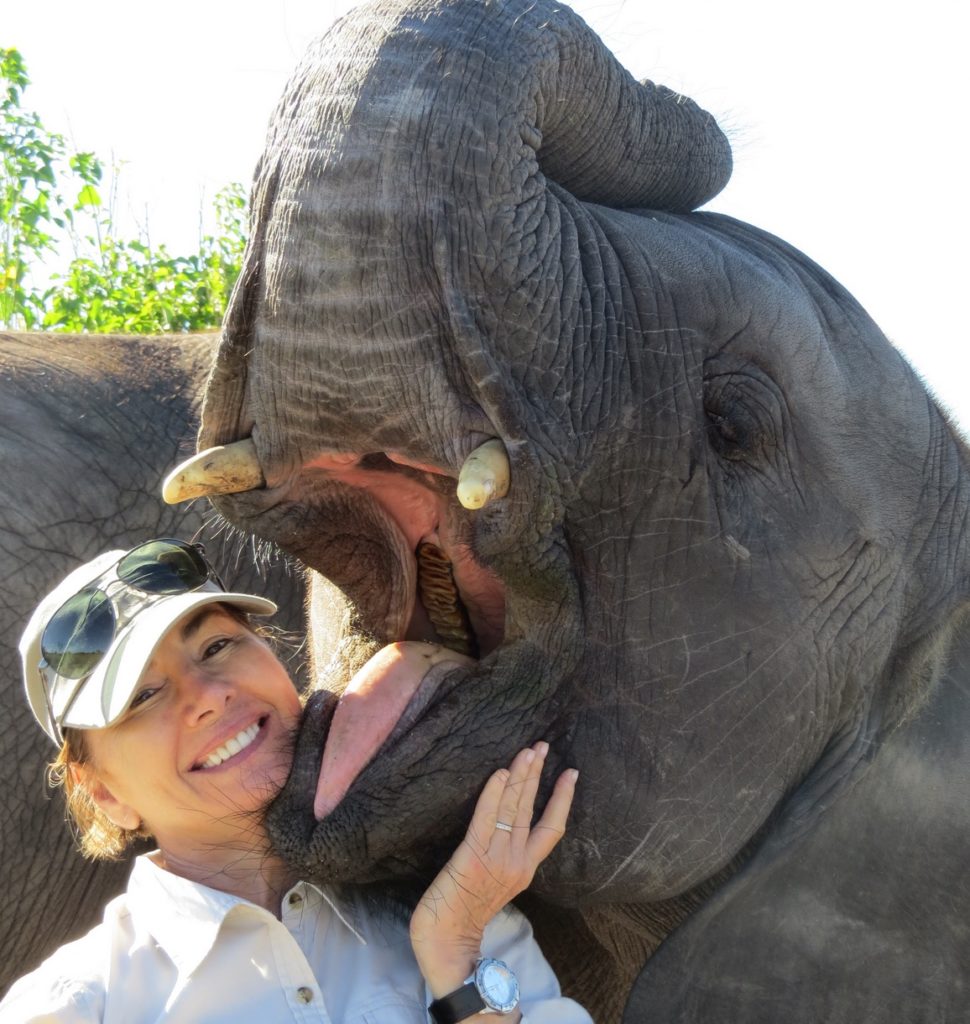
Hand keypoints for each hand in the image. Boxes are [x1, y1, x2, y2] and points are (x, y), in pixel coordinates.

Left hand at [409, 742, 577, 998]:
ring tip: (527, 751)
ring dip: (520, 776)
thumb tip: (504, 831)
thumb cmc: (463, 916)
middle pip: (531, 808)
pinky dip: (493, 795)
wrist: (448, 947)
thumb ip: (502, 859)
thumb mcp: (494, 885)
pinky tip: (500, 774)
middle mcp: (516, 862)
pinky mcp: (472, 857)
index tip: (571, 773)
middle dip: (538, 774)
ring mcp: (496, 858)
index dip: (562, 799)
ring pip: (513, 808)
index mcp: (524, 869)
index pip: (551, 827)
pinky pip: (485, 819)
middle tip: (543, 745)